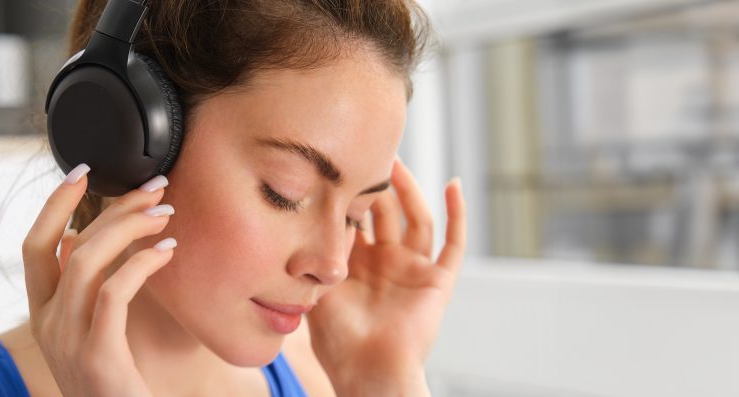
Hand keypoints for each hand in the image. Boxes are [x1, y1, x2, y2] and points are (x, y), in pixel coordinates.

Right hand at [21, 164, 176, 396]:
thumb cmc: (115, 382)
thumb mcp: (89, 331)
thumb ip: (80, 288)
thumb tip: (72, 237)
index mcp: (43, 315)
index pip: (34, 246)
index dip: (53, 204)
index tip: (83, 171)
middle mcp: (47, 325)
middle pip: (67, 245)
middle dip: (112, 207)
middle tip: (155, 188)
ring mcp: (68, 341)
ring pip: (88, 261)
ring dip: (130, 229)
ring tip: (166, 216)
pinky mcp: (97, 356)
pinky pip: (113, 293)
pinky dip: (142, 264)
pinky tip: (167, 251)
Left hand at [306, 157, 465, 395]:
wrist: (368, 373)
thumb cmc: (338, 342)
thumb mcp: (315, 291)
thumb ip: (312, 259)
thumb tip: (299, 219)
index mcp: (356, 264)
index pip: (356, 217)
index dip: (349, 192)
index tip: (336, 161)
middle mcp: (386, 261)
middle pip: (386, 211)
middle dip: (377, 183)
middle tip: (366, 149)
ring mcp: (413, 269)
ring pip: (415, 218)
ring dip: (409, 190)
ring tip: (396, 162)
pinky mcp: (437, 280)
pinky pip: (452, 243)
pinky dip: (456, 214)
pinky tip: (452, 184)